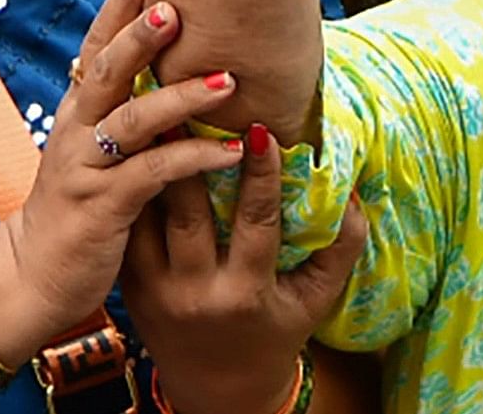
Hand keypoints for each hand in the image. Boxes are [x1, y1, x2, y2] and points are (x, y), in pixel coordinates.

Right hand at [0, 0, 251, 362]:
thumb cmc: (77, 210)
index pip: (95, 46)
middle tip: (177, 3)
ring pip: (133, 119)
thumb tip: (173, 74)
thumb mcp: (94, 154)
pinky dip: (194, 159)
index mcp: (76, 112)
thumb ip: (124, 117)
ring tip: (227, 78)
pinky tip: (232, 150)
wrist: (33, 277)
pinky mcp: (104, 206)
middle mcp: (76, 130)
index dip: (119, 5)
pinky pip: (153, 174)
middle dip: (140, 34)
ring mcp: (87, 167)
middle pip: (106, 69)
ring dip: (180, 95)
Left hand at [124, 128, 370, 413]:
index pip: (255, 224)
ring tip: (157, 108)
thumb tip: (352, 190)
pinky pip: (131, 227)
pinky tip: (136, 145)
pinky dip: (132, 187)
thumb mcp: (315, 300)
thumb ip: (341, 248)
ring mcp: (156, 289)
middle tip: (190, 98)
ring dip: (153, 162)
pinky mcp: (130, 285)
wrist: (217, 389)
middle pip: (190, 212)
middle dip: (190, 154)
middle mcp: (196, 292)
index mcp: (246, 294)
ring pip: (150, 215)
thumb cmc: (275, 333)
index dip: (260, 176)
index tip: (263, 127)